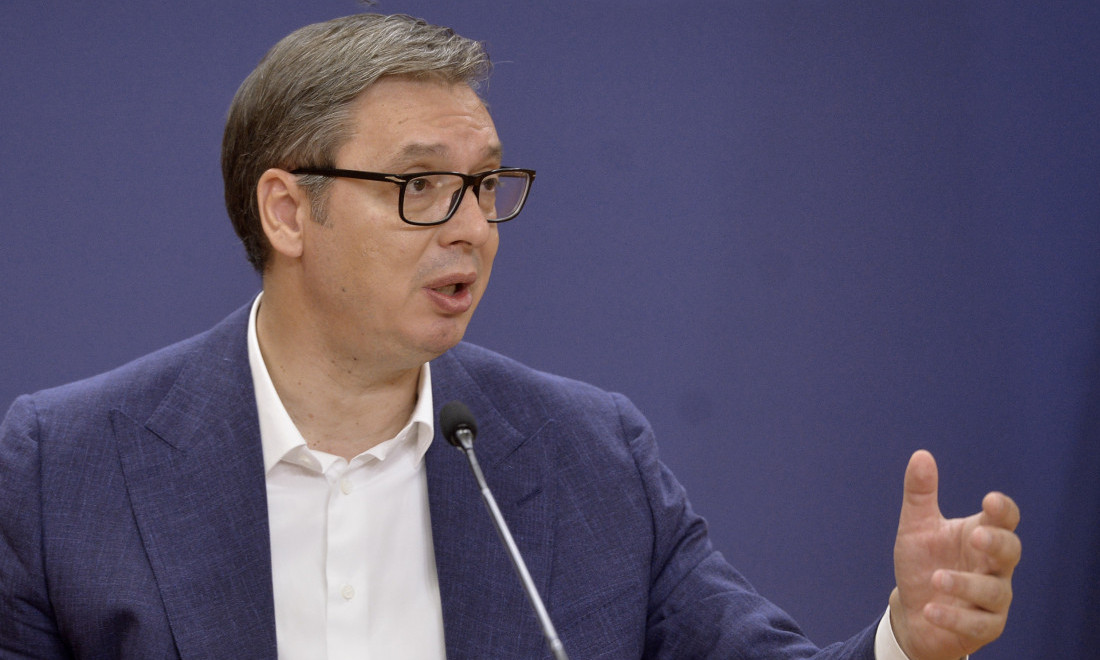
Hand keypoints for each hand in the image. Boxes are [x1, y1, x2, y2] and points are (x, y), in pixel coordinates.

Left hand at [889, 450, 1019, 659]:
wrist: (913, 611)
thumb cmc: (922, 563)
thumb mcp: (916, 527)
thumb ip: (920, 494)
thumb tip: (921, 454)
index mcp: (980, 535)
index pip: (1004, 519)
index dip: (1002, 510)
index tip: (990, 500)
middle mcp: (993, 566)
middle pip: (1011, 551)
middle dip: (996, 543)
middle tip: (976, 536)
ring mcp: (992, 598)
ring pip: (993, 590)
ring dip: (965, 583)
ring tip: (937, 577)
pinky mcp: (984, 626)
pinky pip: (977, 624)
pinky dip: (954, 616)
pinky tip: (931, 608)